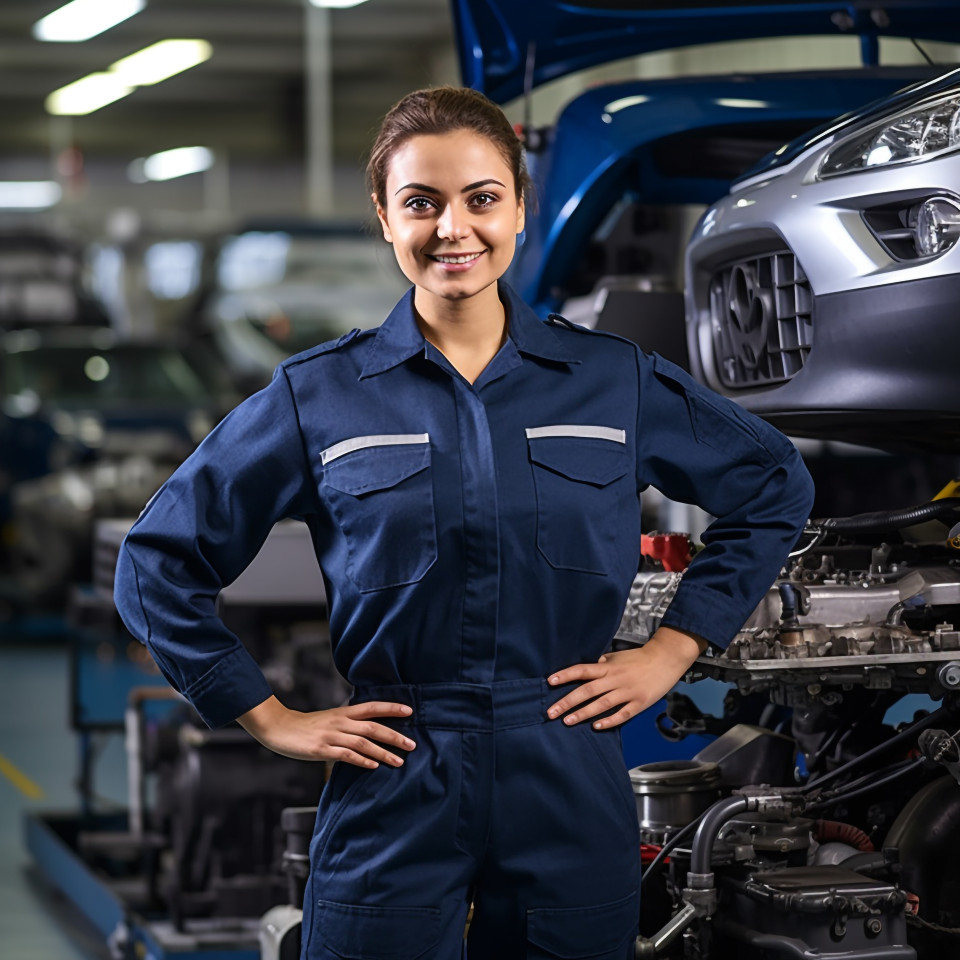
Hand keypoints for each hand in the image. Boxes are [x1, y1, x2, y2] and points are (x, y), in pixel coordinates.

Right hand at [237, 695, 416, 767]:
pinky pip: (346, 755)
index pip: (372, 707)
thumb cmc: (308, 726)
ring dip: (383, 752)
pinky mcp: (322, 749)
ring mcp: (331, 736)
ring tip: (399, 761)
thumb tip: (372, 730)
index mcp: (343, 712)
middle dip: (394, 736)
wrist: (280, 728)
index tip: (410, 711)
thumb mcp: (331, 719)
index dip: (391, 707)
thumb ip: (350, 723)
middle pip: (373, 726)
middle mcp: (340, 722)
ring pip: (363, 742)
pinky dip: (362, 760)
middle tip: (412, 745)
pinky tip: (374, 766)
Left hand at [546, 627, 707, 729]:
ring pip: (602, 704)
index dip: (566, 675)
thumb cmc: (638, 658)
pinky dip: (609, 721)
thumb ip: (600, 664)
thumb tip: (582, 670)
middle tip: (551, 712)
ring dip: (583, 713)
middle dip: (567, 702)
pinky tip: (596, 727)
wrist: (665, 660)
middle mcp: (615, 679)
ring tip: (567, 721)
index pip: (582, 670)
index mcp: (608, 667)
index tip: (550, 682)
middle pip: (587, 690)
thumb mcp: (616, 657)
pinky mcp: (639, 703)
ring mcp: (627, 692)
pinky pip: (622, 714)